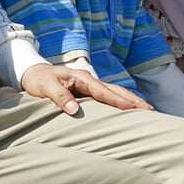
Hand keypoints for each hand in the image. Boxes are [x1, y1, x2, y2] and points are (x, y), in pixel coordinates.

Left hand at [18, 62, 154, 115]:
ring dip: (130, 100)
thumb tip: (73, 110)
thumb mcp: (45, 87)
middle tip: (151, 109)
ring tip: (146, 110)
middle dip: (134, 100)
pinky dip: (120, 102)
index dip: (118, 100)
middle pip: (117, 90)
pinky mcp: (88, 92)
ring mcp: (90, 86)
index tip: (132, 108)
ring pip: (115, 92)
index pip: (104, 91)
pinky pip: (108, 97)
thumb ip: (60, 97)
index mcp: (82, 78)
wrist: (32, 73)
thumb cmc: (39, 80)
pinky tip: (128, 109)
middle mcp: (89, 81)